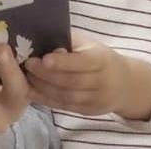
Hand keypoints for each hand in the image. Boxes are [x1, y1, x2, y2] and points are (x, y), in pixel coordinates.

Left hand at [24, 30, 150, 119]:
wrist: (125, 84)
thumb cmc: (100, 57)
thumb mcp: (89, 44)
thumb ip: (68, 41)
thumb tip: (41, 38)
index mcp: (101, 60)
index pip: (81, 62)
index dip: (62, 62)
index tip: (43, 58)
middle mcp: (100, 82)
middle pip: (70, 82)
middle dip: (46, 75)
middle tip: (27, 65)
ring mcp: (95, 100)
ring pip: (65, 97)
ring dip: (43, 88)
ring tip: (25, 77)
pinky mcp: (87, 112)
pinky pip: (63, 107)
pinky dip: (45, 100)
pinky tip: (31, 91)